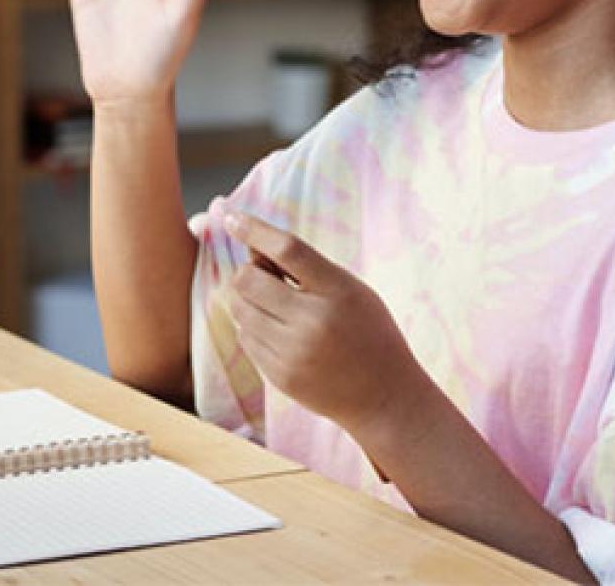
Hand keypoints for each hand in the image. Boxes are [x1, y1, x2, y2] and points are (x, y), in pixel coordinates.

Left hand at [223, 211, 422, 432]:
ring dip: (250, 302)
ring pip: (240, 310)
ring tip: (280, 310)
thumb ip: (306, 268)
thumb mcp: (350, 290)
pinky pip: (246, 339)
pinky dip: (256, 329)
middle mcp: (313, 322)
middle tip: (269, 278)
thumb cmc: (368, 333)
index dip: (254, 229)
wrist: (384, 396)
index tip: (230, 216)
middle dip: (249, 273)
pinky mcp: (281, 376)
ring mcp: (294, 353)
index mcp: (338, 291)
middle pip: (248, 280)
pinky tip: (283, 335)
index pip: (288, 249)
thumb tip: (252, 248)